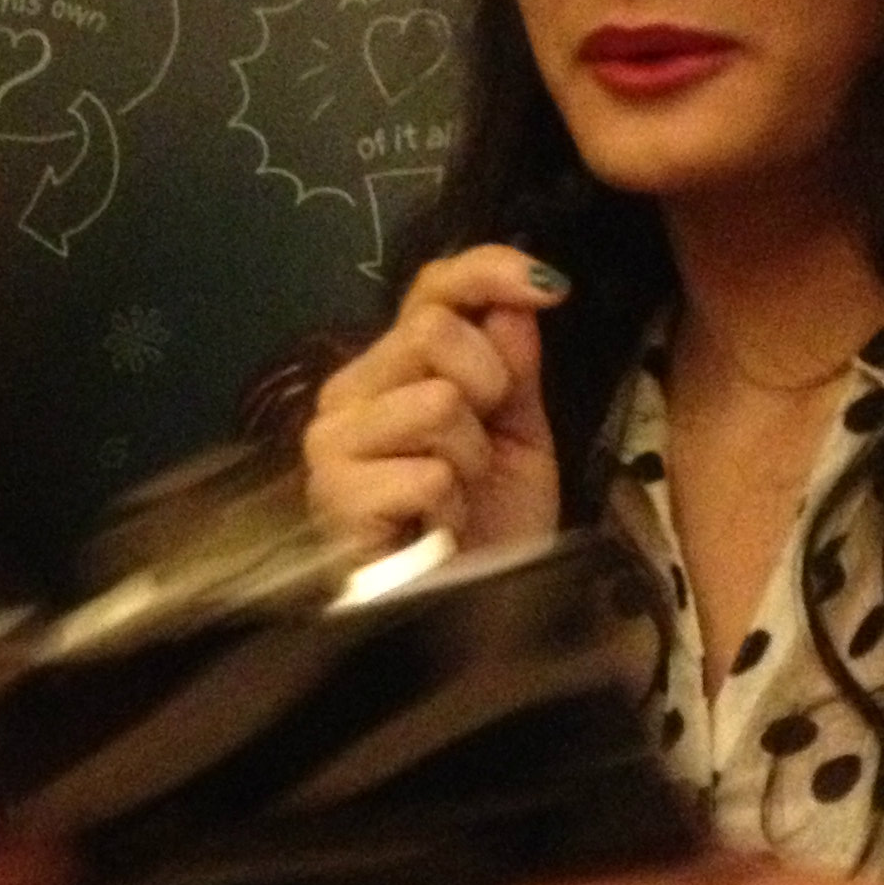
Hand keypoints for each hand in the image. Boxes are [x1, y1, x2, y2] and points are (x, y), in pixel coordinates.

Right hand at [302, 246, 567, 556]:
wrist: (470, 614)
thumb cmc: (490, 526)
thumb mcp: (521, 435)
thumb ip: (514, 365)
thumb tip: (515, 301)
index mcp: (394, 367)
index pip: (430, 286)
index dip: (490, 271)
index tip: (552, 289)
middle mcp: (350, 391)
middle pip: (431, 329)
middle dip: (488, 385)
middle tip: (487, 446)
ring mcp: (331, 441)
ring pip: (434, 400)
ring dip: (470, 456)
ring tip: (457, 496)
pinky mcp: (333, 495)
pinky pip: (426, 471)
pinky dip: (450, 506)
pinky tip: (435, 530)